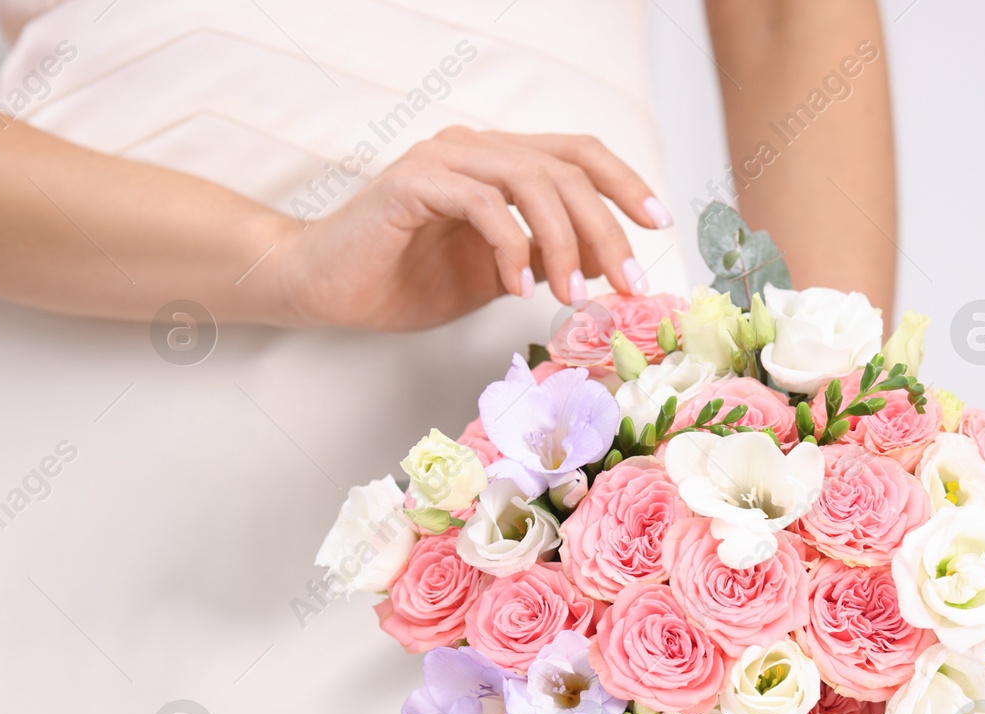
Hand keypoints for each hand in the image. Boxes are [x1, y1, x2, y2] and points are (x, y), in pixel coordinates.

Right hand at [272, 127, 673, 330]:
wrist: (325, 286)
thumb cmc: (405, 279)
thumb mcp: (495, 274)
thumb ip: (543, 258)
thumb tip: (598, 263)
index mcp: (500, 163)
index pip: (579, 155)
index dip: (624, 183)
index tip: (658, 225)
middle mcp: (477, 150)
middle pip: (567, 170)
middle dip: (607, 228)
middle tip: (627, 281)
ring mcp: (444, 161)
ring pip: (533, 181)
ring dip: (565, 241)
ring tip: (571, 292)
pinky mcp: (413, 183)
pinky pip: (482, 204)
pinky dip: (510, 246)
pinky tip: (518, 286)